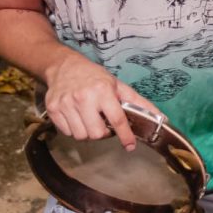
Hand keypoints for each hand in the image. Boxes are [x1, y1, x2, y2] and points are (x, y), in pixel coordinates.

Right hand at [43, 51, 163, 150]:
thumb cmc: (94, 77)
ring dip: (89, 132)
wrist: (64, 67)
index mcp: (103, 90)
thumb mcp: (118, 85)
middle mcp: (83, 98)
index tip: (130, 145)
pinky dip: (75, 130)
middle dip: (103, 134)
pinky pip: (67, 133)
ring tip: (90, 119)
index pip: (116, 119)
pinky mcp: (53, 110)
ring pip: (81, 136)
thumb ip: (137, 103)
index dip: (125, 135)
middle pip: (96, 134)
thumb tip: (159, 116)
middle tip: (104, 124)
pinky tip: (78, 118)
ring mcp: (66, 104)